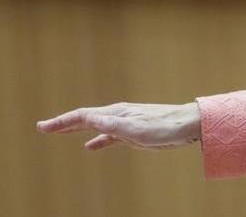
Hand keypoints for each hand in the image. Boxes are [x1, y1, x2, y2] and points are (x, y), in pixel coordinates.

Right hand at [36, 102, 201, 150]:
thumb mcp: (136, 128)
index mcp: (116, 113)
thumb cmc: (165, 126)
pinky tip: (89, 146)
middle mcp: (118, 115)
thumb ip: (113, 125)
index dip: (62, 121)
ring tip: (60, 132)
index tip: (42, 127)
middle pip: (85, 119)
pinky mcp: (133, 133)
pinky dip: (96, 140)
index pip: (83, 116)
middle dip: (63, 123)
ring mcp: (125, 124)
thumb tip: (91, 120)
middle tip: (43, 127)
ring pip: (95, 127)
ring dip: (76, 129)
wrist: (189, 125)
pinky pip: (108, 136)